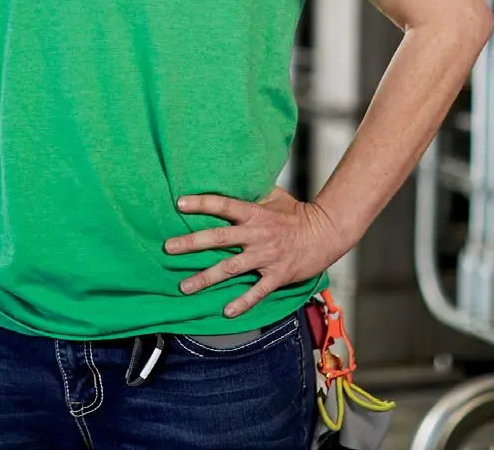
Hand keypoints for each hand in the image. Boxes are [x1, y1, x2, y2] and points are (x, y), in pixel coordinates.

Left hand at [164, 187, 344, 317]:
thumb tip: (233, 182)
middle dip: (191, 243)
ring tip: (184, 286)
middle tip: (169, 248)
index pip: (223, 205)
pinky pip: (257, 291)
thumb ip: (252, 194)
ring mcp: (265, 256)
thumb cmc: (297, 213)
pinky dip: (242, 302)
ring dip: (206, 278)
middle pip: (219, 238)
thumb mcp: (274, 197)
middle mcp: (256, 234)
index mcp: (254, 213)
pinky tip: (226, 311)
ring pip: (230, 268)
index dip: (201, 203)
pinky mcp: (276, 275)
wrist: (325, 233)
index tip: (179, 203)